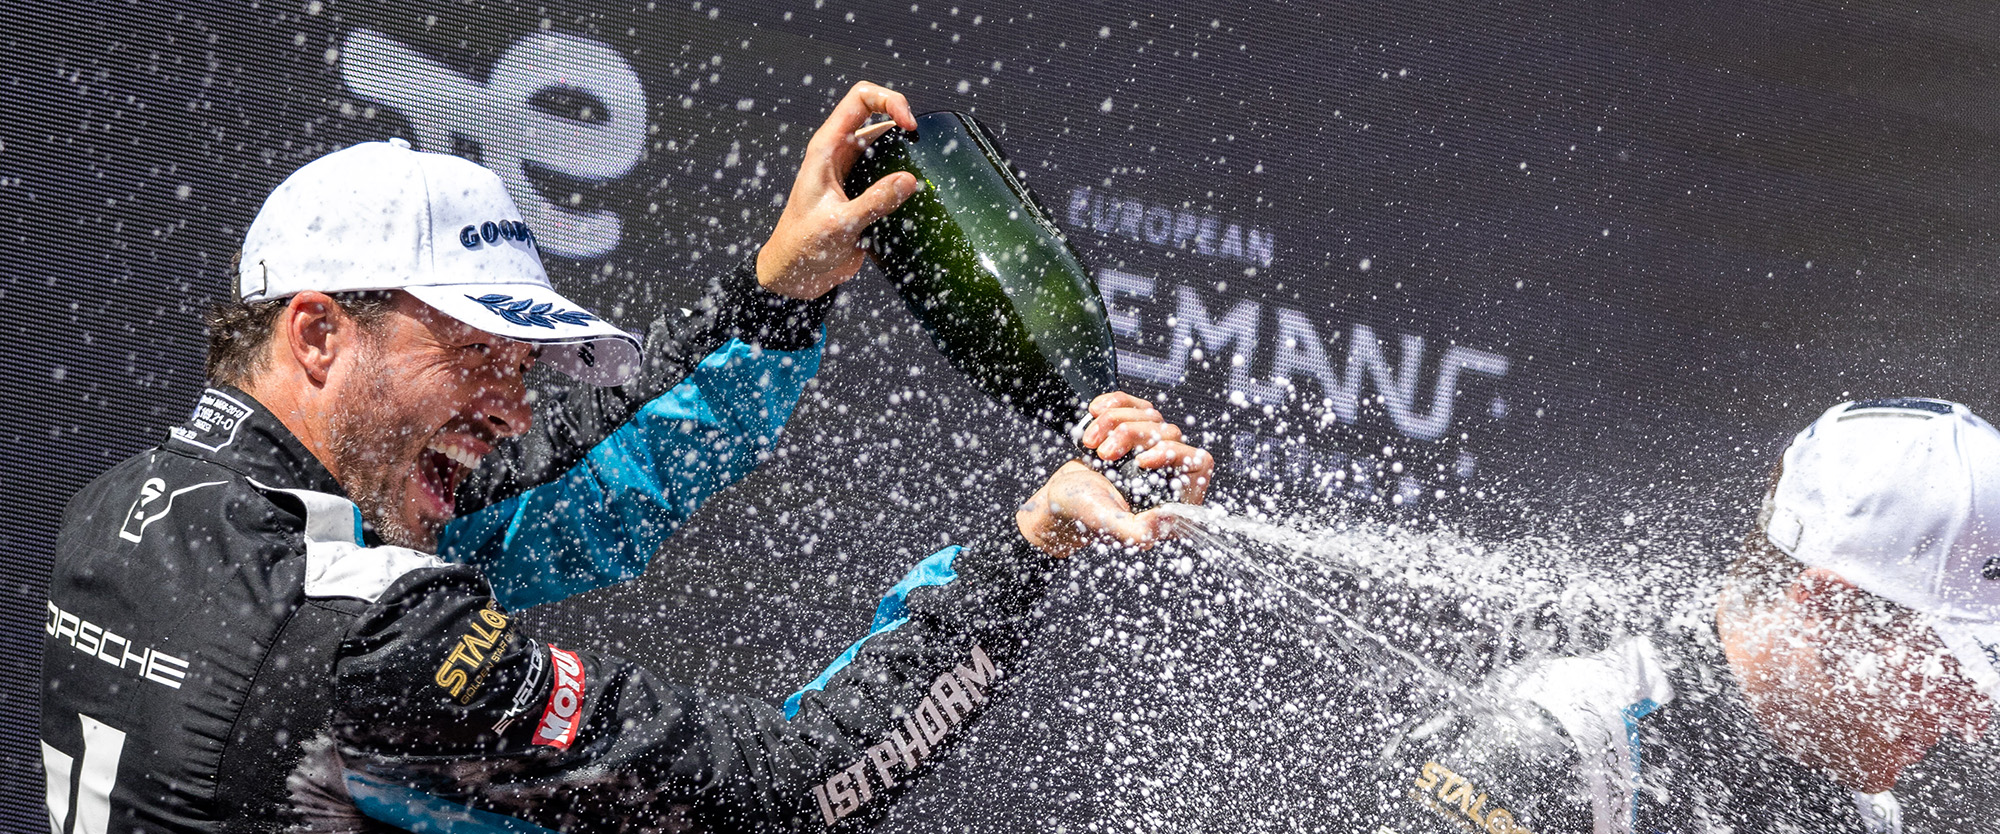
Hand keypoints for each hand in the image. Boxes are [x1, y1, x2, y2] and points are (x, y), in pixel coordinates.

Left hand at [755, 81, 920, 299]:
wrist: (795, 274)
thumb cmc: (802, 247)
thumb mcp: (840, 224)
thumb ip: (874, 202)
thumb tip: (908, 181)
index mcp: (826, 148)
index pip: (860, 99)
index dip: (889, 100)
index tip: (909, 126)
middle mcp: (840, 154)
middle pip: (878, 116)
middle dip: (904, 124)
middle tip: (922, 146)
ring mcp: (853, 173)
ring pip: (886, 146)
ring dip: (906, 153)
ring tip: (924, 168)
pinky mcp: (863, 193)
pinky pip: (889, 174)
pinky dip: (904, 178)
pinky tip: (916, 195)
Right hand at [1017, 393, 1212, 558]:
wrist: (1056, 497)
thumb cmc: (1081, 514)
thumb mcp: (1111, 526)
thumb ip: (1142, 530)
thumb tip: (1172, 515)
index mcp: (1172, 501)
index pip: (1198, 463)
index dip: (1172, 454)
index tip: (1141, 461)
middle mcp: (1166, 474)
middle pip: (1170, 433)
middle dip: (1131, 437)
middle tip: (1105, 454)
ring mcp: (1149, 449)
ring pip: (1149, 416)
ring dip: (1114, 422)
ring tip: (1091, 443)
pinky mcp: (1131, 430)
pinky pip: (1132, 403)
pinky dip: (1111, 404)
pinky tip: (1095, 413)